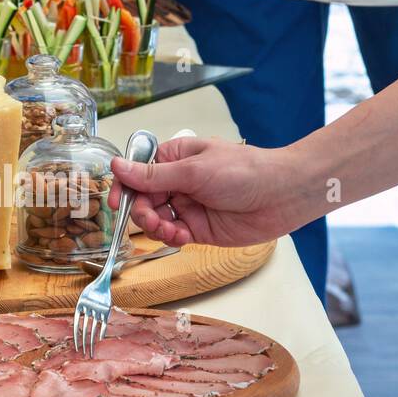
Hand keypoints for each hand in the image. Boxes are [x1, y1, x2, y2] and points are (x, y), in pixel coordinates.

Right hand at [109, 135, 303, 247]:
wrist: (281, 196)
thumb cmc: (246, 171)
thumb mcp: (194, 171)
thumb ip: (153, 175)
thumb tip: (117, 165)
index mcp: (174, 158)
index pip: (137, 172)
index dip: (124, 187)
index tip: (117, 203)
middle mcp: (178, 181)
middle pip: (142, 199)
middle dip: (142, 213)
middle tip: (152, 221)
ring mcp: (188, 205)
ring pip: (154, 220)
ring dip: (156, 228)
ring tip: (170, 231)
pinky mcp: (198, 227)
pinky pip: (172, 234)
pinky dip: (170, 238)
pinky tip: (181, 238)